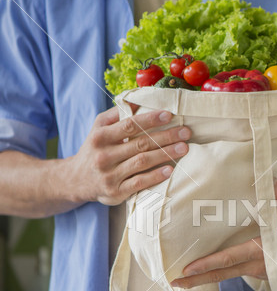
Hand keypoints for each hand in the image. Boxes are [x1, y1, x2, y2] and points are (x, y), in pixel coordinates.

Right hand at [69, 106, 190, 205]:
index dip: (150, 119)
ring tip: (184, 148)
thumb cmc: (94, 150)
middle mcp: (104, 156)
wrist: (76, 181)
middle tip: (186, 132)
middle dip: (166, 137)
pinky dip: (155, 176)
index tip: (169, 115)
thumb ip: (115, 115)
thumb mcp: (98, 129)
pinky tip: (169, 170)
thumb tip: (136, 99)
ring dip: (165, 154)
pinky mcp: (115, 192)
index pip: (129, 125)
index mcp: (101, 137)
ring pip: (142, 162)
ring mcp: (110, 175)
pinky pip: (139, 183)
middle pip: (140, 144)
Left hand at [171, 179, 276, 288]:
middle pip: (222, 275)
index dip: (207, 264)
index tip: (187, 269)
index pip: (229, 259)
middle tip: (174, 283)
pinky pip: (237, 272)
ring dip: (206, 277)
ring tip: (185, 278)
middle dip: (197, 280)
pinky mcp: (261, 274)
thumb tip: (272, 180)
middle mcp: (256, 266)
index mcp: (262, 252)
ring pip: (228, 275)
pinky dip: (221, 272)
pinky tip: (208, 269)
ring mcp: (258, 273)